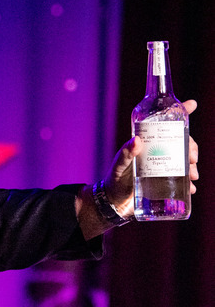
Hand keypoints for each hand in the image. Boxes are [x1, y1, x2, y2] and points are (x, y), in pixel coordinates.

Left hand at [105, 99, 198, 215]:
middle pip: (180, 142)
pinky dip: (188, 183)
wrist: (114, 201)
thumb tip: (137, 140)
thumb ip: (125, 154)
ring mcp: (162, 165)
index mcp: (146, 143)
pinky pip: (181, 178)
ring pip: (184, 159)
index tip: (191, 104)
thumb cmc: (114, 179)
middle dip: (191, 147)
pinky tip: (191, 188)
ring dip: (192, 166)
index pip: (163, 124)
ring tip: (193, 176)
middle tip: (193, 159)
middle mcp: (157, 151)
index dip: (179, 113)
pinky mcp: (165, 180)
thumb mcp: (119, 165)